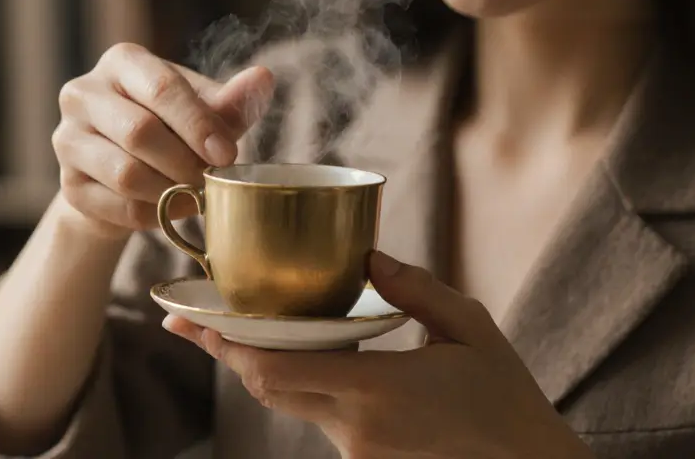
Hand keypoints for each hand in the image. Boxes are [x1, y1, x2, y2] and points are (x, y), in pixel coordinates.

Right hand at [53, 43, 274, 239]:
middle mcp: (84, 93)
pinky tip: (169, 210)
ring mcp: (67, 139)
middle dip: (185, 162)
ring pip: (125, 174)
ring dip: (170, 191)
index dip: (198, 125)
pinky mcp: (68, 186)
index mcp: (123, 62)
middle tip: (211, 181)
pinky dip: (153, 215)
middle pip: (139, 131)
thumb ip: (231, 101)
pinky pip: (117, 207)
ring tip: (194, 196)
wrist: (126, 173)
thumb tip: (262, 79)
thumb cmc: (172, 129)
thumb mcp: (204, 110)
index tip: (227, 155)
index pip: (162, 88)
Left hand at [164, 251, 593, 458]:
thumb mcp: (469, 327)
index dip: (225, 346)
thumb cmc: (505, 396)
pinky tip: (305, 353)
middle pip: (266, 388)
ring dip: (266, 365)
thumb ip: (415, 290)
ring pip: (291, 400)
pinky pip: (319, 413)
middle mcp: (355, 427)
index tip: (189, 320)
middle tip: (192, 320)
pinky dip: (303, 382)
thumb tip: (367, 255)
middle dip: (226, 353)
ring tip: (241, 327)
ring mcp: (356, 450)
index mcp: (377, 389)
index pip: (275, 371)